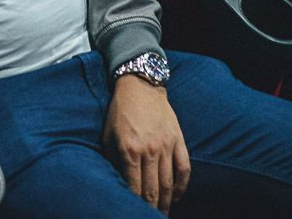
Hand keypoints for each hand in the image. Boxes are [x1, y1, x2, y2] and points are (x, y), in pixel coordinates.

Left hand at [105, 74, 189, 212]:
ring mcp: (166, 145)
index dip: (134, 203)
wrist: (140, 86)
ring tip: (162, 213)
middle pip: (153, 190)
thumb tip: (115, 183)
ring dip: (166, 202)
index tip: (132, 212)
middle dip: (151, 209)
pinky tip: (176, 196)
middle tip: (150, 218)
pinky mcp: (178, 140)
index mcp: (129, 150)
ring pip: (169, 184)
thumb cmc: (120, 112)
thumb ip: (112, 160)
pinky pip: (184, 168)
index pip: (134, 187)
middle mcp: (149, 150)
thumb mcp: (108, 136)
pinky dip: (182, 186)